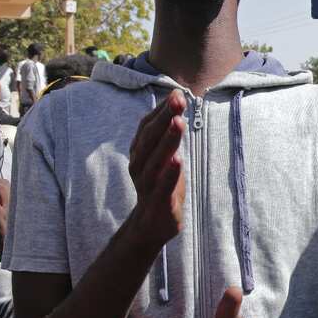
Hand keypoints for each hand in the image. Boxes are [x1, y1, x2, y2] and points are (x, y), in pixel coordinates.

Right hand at [126, 90, 185, 249]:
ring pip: (156, 159)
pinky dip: (170, 172)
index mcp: (140, 154)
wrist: (151, 224)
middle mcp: (139, 166)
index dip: (160, 110)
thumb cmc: (161, 185)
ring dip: (167, 140)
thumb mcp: (163, 158)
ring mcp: (147, 184)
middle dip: (164, 117)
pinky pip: (163, 185)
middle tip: (178, 99)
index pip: (147, 127)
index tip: (177, 93)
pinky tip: (178, 159)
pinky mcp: (159, 201)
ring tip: (178, 122)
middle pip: (150, 139)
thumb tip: (176, 103)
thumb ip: (167, 134)